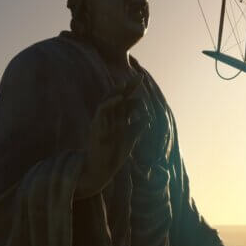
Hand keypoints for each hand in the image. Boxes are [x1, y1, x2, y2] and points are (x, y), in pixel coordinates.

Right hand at [75, 75, 148, 198]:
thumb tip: (148, 117)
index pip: (126, 100)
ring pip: (108, 101)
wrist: (102, 169)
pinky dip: (110, 103)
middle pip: (118, 97)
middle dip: (128, 87)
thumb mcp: (131, 138)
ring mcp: (102, 121)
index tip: (142, 79)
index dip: (133, 91)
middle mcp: (109, 117)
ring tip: (127, 84)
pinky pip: (101, 111)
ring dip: (117, 91)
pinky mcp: (96, 126)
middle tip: (139, 76)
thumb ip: (138, 127)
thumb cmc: (114, 154)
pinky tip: (120, 98)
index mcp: (118, 118)